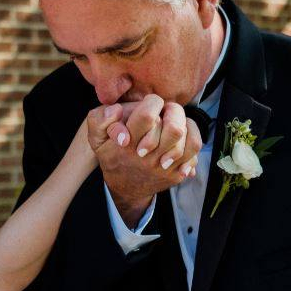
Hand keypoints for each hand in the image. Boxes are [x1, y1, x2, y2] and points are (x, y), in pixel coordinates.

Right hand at [87, 95, 201, 225]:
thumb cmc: (113, 154)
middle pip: (174, 129)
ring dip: (184, 124)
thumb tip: (116, 110)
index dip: (153, 102)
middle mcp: (148, 157)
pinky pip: (193, 153)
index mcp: (128, 144)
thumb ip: (99, 119)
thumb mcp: (97, 138)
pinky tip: (183, 136)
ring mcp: (164, 167)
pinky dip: (192, 138)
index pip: (148, 116)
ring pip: (186, 140)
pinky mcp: (176, 174)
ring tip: (175, 122)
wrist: (125, 187)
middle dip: (173, 112)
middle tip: (166, 112)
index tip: (150, 104)